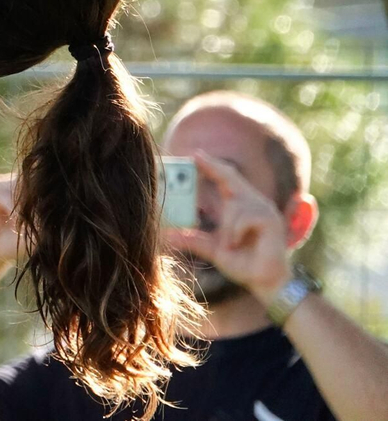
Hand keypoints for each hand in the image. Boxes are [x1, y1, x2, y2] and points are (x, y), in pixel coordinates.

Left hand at [166, 152, 293, 302]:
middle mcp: (254, 203)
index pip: (226, 179)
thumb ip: (192, 239)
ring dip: (228, 226)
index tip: (194, 154)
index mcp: (240, 206)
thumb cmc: (243, 264)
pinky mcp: (271, 221)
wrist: (264, 283)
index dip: (212, 166)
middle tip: (196, 156)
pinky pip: (245, 217)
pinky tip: (237, 243)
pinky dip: (236, 231)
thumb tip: (166, 236)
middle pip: (232, 177)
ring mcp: (265, 210)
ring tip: (229, 244)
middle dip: (214, 166)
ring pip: (236, 204)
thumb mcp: (212, 249)